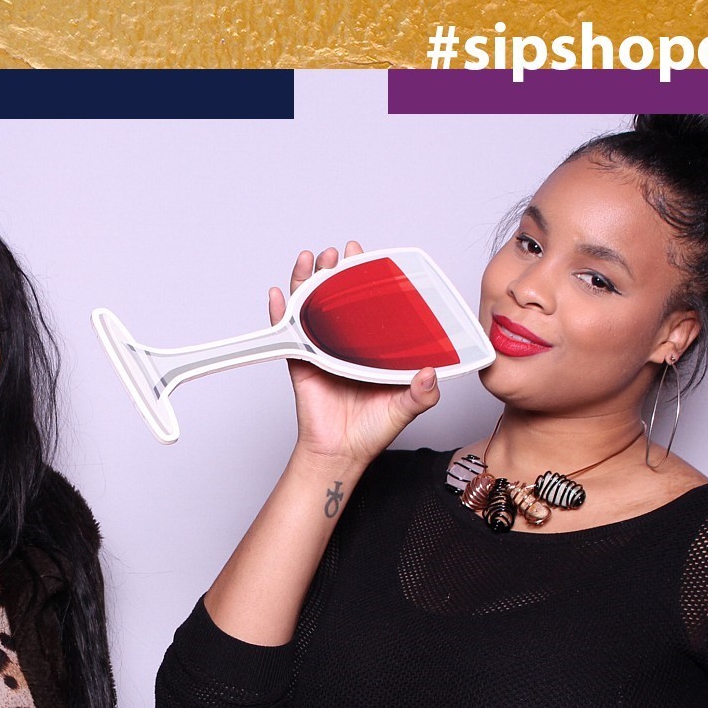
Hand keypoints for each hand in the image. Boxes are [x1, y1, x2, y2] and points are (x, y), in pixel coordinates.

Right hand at [273, 242, 439, 468]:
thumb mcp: (406, 408)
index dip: (364, 277)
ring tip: (309, 260)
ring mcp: (320, 349)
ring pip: (309, 307)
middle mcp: (345, 342)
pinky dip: (278, 313)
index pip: (367, 302)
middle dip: (334, 270)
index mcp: (371, 346)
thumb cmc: (373, 430)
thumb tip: (430, 373)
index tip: (364, 257)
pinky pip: (287, 334)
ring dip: (306, 280)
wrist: (341, 453)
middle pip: (335, 296)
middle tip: (337, 254)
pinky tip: (276, 295)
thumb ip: (422, 393)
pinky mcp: (300, 362)